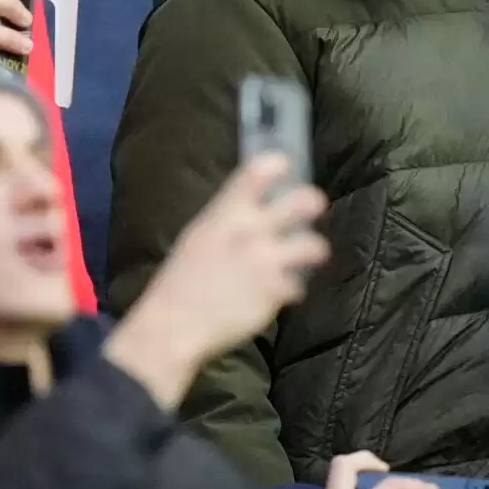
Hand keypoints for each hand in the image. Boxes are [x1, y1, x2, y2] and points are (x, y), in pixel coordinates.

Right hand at [107, 153, 327, 408]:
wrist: (175, 324)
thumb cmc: (180, 279)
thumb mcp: (199, 237)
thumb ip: (225, 221)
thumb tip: (247, 211)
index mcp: (225, 212)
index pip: (258, 172)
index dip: (277, 164)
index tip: (285, 166)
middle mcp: (251, 231)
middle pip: (301, 202)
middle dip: (312, 202)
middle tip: (313, 206)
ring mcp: (267, 261)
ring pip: (314, 246)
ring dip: (313, 250)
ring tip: (310, 254)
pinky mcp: (275, 292)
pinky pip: (298, 286)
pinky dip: (292, 290)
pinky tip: (283, 293)